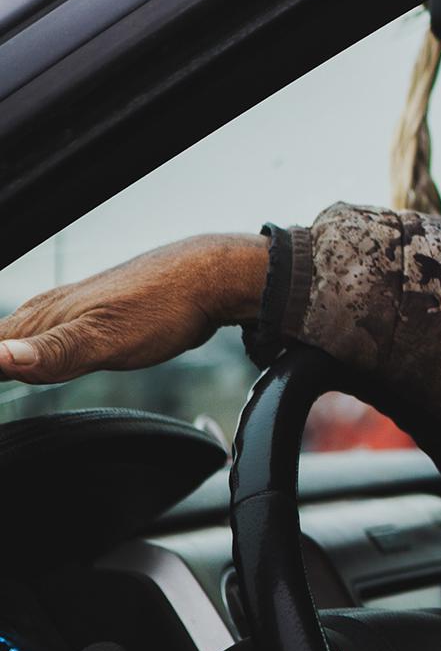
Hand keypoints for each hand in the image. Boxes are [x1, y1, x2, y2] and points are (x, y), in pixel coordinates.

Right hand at [0, 235, 268, 384]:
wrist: (211, 278)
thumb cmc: (162, 307)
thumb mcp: (105, 339)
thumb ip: (52, 353)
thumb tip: (0, 358)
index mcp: (40, 317)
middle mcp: (47, 312)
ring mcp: (69, 313)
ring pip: (19, 338)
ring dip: (7, 356)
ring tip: (8, 372)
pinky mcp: (92, 319)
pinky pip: (48, 338)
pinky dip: (32, 353)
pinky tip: (34, 362)